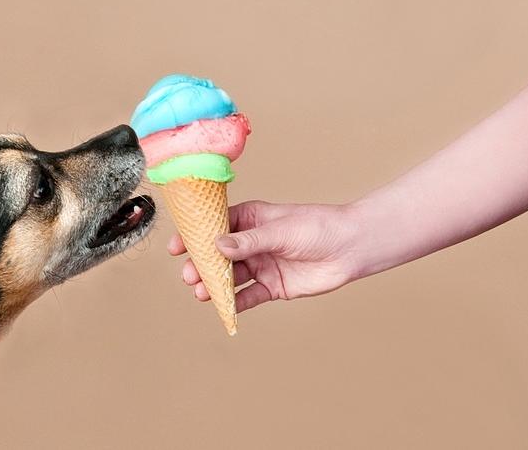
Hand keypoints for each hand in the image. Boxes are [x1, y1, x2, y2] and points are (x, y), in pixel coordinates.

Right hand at [167, 201, 359, 311]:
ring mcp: (262, 265)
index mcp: (252, 220)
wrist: (350, 248)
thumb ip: (249, 241)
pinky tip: (223, 308)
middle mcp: (253, 243)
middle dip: (202, 264)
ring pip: (231, 277)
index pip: (217, 227)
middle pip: (220, 255)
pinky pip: (249, 297)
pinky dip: (235, 304)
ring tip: (201, 292)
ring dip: (215, 285)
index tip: (177, 246)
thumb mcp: (280, 230)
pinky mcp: (273, 287)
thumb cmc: (318, 227)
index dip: (196, 237)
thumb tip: (218, 245)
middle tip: (190, 274)